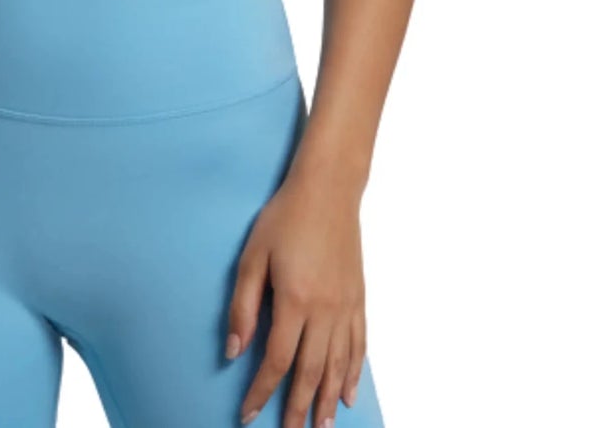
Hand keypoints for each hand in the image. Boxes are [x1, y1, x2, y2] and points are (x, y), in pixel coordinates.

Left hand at [226, 166, 367, 426]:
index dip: (262, 391)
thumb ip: (243, 306)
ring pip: (338, 366)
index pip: (277, 361)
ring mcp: (346, 306)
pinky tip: (349, 393)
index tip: (249, 414)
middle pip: (311, 372)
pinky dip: (353, 374)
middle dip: (298, 408)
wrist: (328, 189)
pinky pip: (358, 346)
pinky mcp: (359, 299)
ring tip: (321, 427)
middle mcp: (325, 310)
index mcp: (295, 300)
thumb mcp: (252, 255)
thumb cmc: (285, 217)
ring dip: (328, 400)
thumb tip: (234, 350)